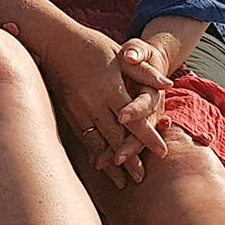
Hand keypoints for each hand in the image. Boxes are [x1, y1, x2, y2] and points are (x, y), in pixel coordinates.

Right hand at [45, 28, 173, 183]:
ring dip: (110, 162)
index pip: (134, 119)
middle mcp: (94, 103)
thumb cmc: (93, 47)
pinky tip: (100, 164)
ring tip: (121, 182)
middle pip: (116, 137)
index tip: (162, 153)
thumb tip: (167, 84)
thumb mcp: (121, 55)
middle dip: (129, 159)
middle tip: (141, 178)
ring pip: (98, 142)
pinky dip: (94, 152)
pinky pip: (84, 137)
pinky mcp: (69, 112)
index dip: (149, 137)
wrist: (56, 43)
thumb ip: (144, 72)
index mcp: (111, 89)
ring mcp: (79, 110)